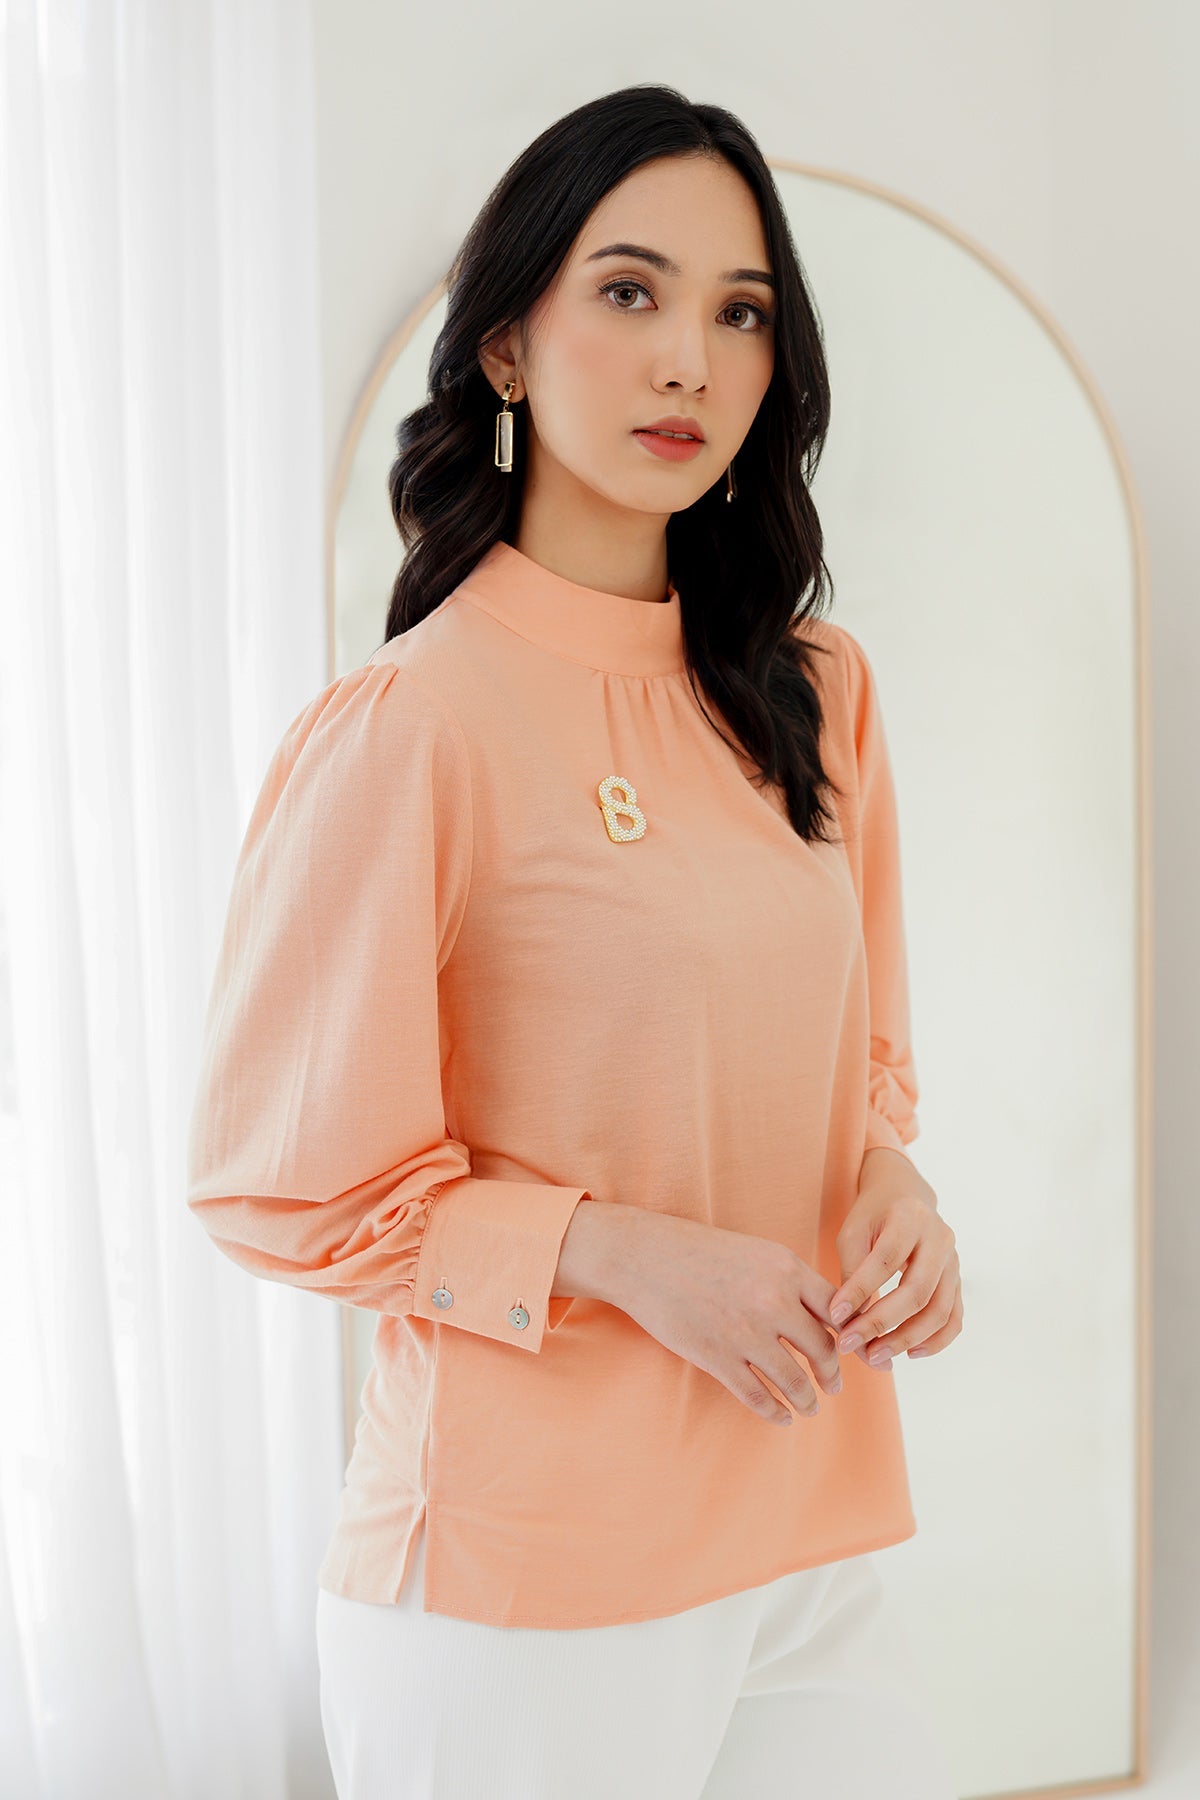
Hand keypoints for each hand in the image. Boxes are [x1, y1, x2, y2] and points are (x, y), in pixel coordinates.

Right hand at [593, 1205, 844, 1427]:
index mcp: (786, 1269)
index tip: (847, 1351)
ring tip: (809, 1407)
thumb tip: (824, 1315)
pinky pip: (758, 1396)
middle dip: (831, 1374)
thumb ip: (789, 1280)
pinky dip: (775, 1411)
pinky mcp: (717, 1357)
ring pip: (794, 1380)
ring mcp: (745, 1332)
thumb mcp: (755, 1252)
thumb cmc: (700, 1252)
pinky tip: (781, 1416)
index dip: (847, 1336)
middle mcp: (773, 1300)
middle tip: (833, 1386)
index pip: (837, 1311)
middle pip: (822, 1349)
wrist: (643, 1257)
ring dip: (807, 1400)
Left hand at [827, 1147, 962, 1369]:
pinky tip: (910, 1353)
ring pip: (940, 1310)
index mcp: (909, 1218)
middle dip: (882, 1324)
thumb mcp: (853, 1232)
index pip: (886, 1261)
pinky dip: (936, 1341)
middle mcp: (939, 1239)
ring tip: (875, 1356)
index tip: (836, 1318)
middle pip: (917, 1291)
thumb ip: (852, 1272)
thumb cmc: (873, 1216)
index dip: (860, 1292)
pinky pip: (954, 1318)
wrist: (906, 1195)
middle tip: (853, 1346)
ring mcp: (954, 1261)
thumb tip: (847, 1322)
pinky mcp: (958, 1280)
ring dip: (907, 1339)